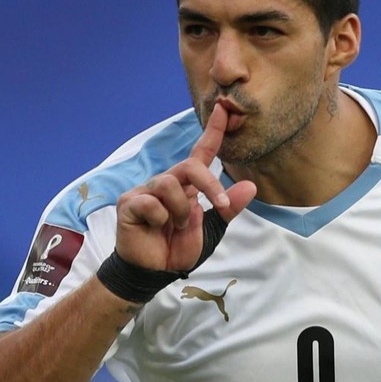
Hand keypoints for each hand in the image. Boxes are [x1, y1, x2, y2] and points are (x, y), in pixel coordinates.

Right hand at [115, 104, 255, 271]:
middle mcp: (165, 183)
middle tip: (219, 206)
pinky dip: (159, 218)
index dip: (213, 132)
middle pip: (189, 166)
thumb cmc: (177, 248)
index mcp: (185, 186)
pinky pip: (150, 202)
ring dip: (180, 210)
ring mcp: (145, 192)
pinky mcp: (129, 203)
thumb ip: (228, 208)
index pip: (200, 154)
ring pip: (169, 184)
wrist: (154, 272)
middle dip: (210, 184)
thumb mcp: (210, 229)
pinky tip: (154, 227)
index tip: (225, 109)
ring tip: (175, 226)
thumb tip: (251, 186)